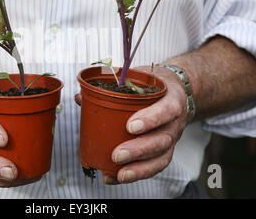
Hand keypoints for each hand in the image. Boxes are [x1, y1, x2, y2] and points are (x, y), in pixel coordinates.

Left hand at [75, 66, 187, 184]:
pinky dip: (135, 174)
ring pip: (161, 157)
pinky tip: (116, 177)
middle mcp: (174, 122)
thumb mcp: (140, 79)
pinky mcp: (165, 151)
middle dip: (139, 150)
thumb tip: (81, 97)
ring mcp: (171, 138)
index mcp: (171, 99)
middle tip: (117, 155)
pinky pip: (154, 166)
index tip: (130, 126)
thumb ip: (112, 88)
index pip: (167, 110)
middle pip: (162, 139)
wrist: (175, 91)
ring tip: (119, 173)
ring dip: (139, 168)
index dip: (151, 119)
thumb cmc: (154, 85)